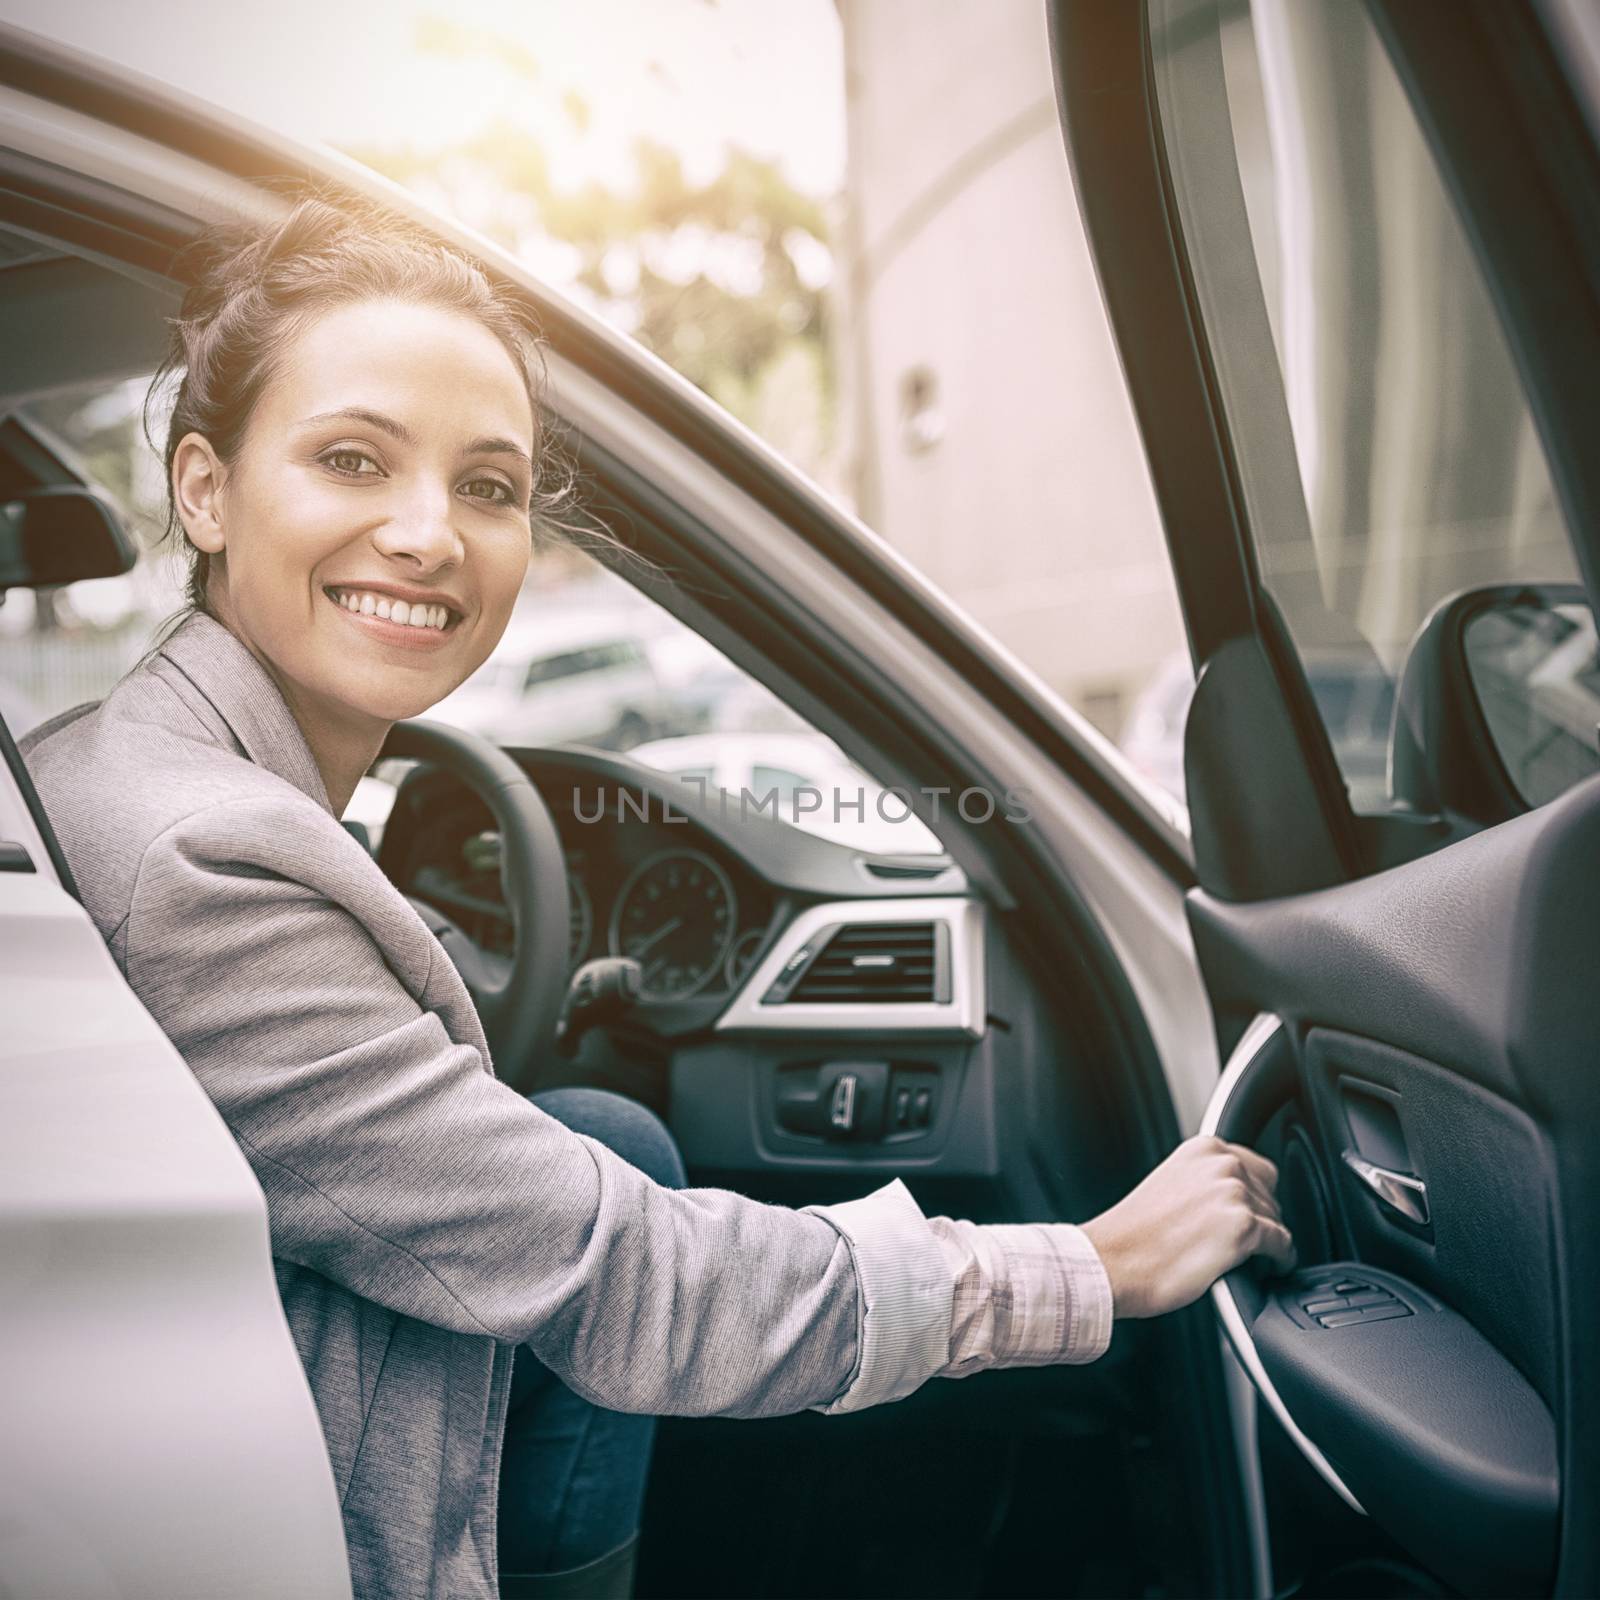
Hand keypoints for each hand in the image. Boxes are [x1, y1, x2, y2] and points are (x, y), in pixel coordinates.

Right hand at [1081, 1135, 1294, 1318]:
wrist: (1113, 1261)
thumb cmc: (1133, 1234)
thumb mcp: (1171, 1184)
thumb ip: (1205, 1180)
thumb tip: (1232, 1199)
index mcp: (1203, 1149)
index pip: (1256, 1167)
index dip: (1254, 1196)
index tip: (1250, 1213)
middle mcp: (1223, 1164)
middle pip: (1270, 1193)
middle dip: (1260, 1217)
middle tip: (1242, 1240)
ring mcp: (1235, 1194)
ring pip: (1277, 1220)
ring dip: (1267, 1240)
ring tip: (1247, 1258)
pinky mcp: (1245, 1228)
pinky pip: (1284, 1246)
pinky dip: (1281, 1261)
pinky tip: (1270, 1268)